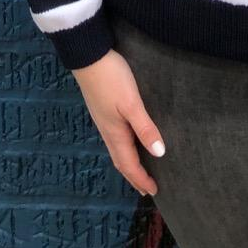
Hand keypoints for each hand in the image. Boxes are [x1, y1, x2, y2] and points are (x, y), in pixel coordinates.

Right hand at [72, 50, 166, 195]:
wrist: (88, 56)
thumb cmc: (112, 78)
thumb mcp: (132, 103)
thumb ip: (145, 128)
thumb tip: (159, 154)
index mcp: (115, 133)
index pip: (129, 165)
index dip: (141, 179)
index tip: (155, 192)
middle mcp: (108, 131)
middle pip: (121, 161)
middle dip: (134, 176)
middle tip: (146, 188)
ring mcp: (104, 121)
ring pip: (117, 150)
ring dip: (128, 164)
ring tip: (139, 170)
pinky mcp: (103, 110)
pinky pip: (114, 139)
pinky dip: (124, 149)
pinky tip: (128, 142)